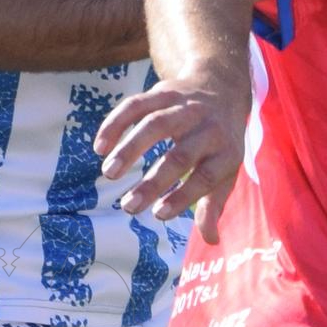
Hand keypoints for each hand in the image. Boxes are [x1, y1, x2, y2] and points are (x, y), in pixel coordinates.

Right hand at [94, 69, 250, 238]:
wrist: (221, 85)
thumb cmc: (220, 140)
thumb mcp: (226, 171)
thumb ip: (214, 205)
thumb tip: (211, 241)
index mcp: (226, 152)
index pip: (206, 177)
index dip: (183, 196)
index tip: (158, 214)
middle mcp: (208, 128)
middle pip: (180, 155)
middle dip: (153, 182)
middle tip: (127, 206)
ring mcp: (184, 107)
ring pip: (156, 125)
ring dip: (130, 149)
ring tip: (108, 173)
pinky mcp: (162, 92)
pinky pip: (136, 105)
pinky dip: (116, 124)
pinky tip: (99, 146)